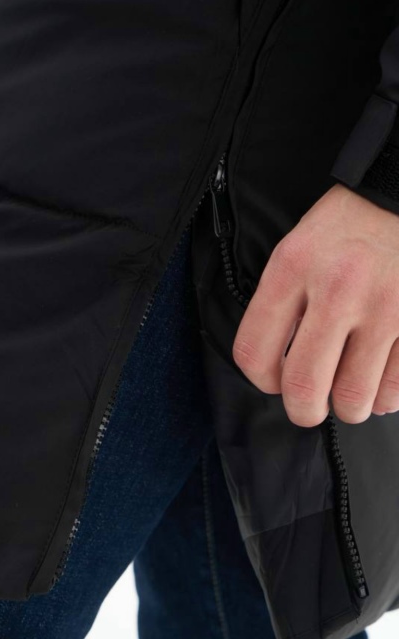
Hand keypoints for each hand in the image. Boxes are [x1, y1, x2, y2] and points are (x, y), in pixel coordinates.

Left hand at [232, 182, 398, 427]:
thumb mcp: (299, 249)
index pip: (254, 351)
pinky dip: (386, 397)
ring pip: (353, 396)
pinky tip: (381, 382)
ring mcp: (386, 306)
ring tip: (348, 395)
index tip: (274, 381)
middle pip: (303, 386)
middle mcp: (338, 288)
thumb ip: (282, 304)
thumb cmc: (348, 227)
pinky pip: (396, 388)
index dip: (261, 381)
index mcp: (294, 267)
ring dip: (349, 407)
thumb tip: (280, 371)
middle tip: (309, 409)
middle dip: (303, 411)